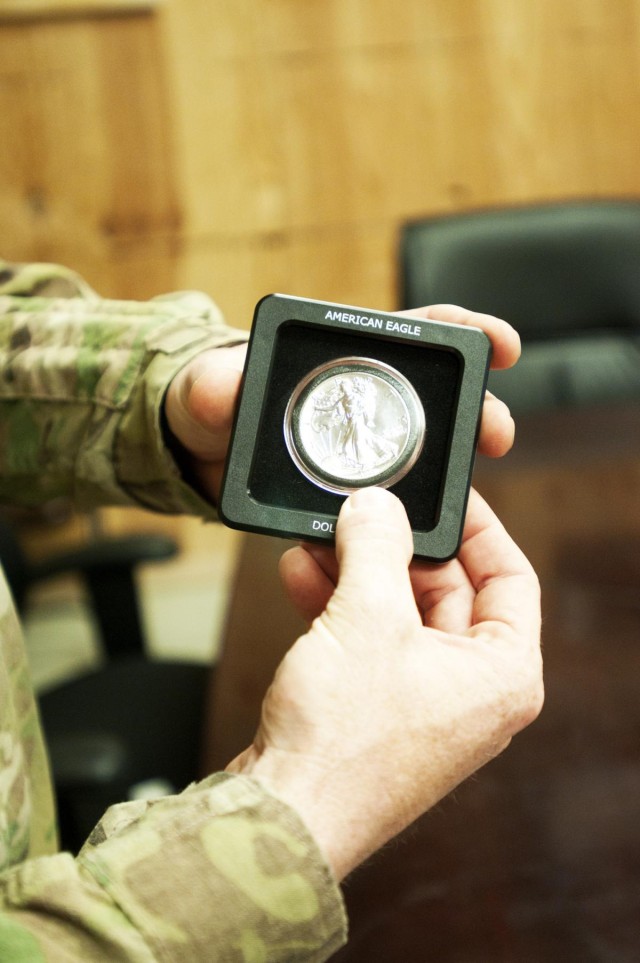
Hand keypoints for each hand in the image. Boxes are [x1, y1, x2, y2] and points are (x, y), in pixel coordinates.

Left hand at [164, 306, 519, 500]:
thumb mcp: (207, 392)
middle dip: (478, 408)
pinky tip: (431, 527)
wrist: (200, 457)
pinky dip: (416, 509)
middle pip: (438, 395)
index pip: (415, 332)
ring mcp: (364, 444)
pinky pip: (392, 496)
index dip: (465, 332)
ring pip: (427, 450)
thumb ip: (213, 389)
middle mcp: (364, 396)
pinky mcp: (355, 486)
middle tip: (496, 432)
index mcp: (342, 356)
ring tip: (477, 484)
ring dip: (458, 463)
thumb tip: (218, 391)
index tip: (500, 344)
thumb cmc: (208, 406)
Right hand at [226, 487, 542, 880]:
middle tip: (363, 511)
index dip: (477, 527)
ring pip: (398, 613)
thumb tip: (377, 505)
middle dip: (396, 547)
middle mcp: (470, 692)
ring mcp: (421, 704)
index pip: (511, 576)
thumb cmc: (343, 745)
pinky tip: (301, 574)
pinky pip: (367, 641)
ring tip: (320, 538)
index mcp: (502, 674)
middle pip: (445, 591)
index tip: (443, 495)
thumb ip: (377, 545)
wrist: (282, 818)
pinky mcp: (375, 712)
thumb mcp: (368, 618)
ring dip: (357, 572)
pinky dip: (337, 606)